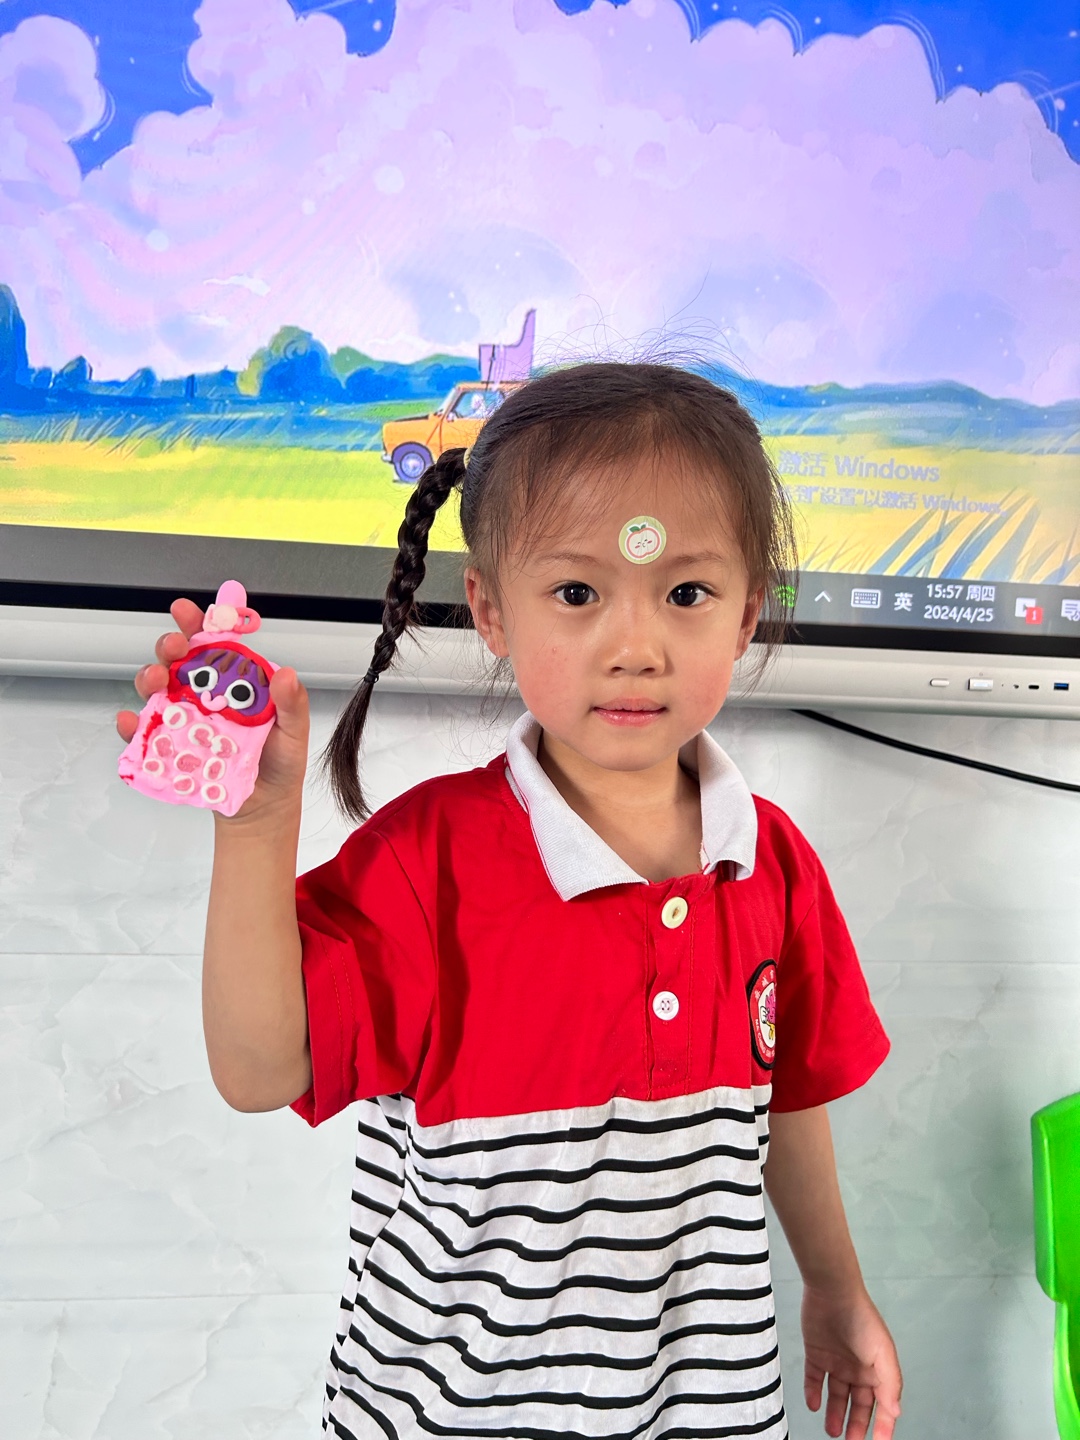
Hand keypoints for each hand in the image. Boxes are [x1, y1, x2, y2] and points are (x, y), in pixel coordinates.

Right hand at [115, 597, 309, 821]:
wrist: (263, 807)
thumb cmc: (279, 763)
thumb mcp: (293, 731)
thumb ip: (292, 704)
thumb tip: (285, 675)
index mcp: (234, 682)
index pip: (214, 645)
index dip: (198, 624)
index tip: (186, 612)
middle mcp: (205, 695)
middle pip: (178, 660)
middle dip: (169, 646)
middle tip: (173, 647)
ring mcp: (184, 719)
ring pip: (155, 689)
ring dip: (148, 677)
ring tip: (155, 681)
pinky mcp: (169, 746)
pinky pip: (145, 733)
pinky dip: (133, 725)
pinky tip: (132, 721)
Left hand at [801, 1284, 901, 1439]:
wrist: (832, 1291)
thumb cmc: (862, 1317)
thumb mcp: (882, 1352)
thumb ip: (890, 1383)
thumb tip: (895, 1412)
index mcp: (876, 1369)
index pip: (882, 1403)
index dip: (883, 1424)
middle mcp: (857, 1368)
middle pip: (858, 1404)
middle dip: (857, 1425)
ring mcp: (836, 1361)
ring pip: (835, 1396)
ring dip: (834, 1414)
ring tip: (832, 1431)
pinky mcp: (816, 1354)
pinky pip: (813, 1379)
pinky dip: (812, 1393)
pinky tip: (813, 1404)